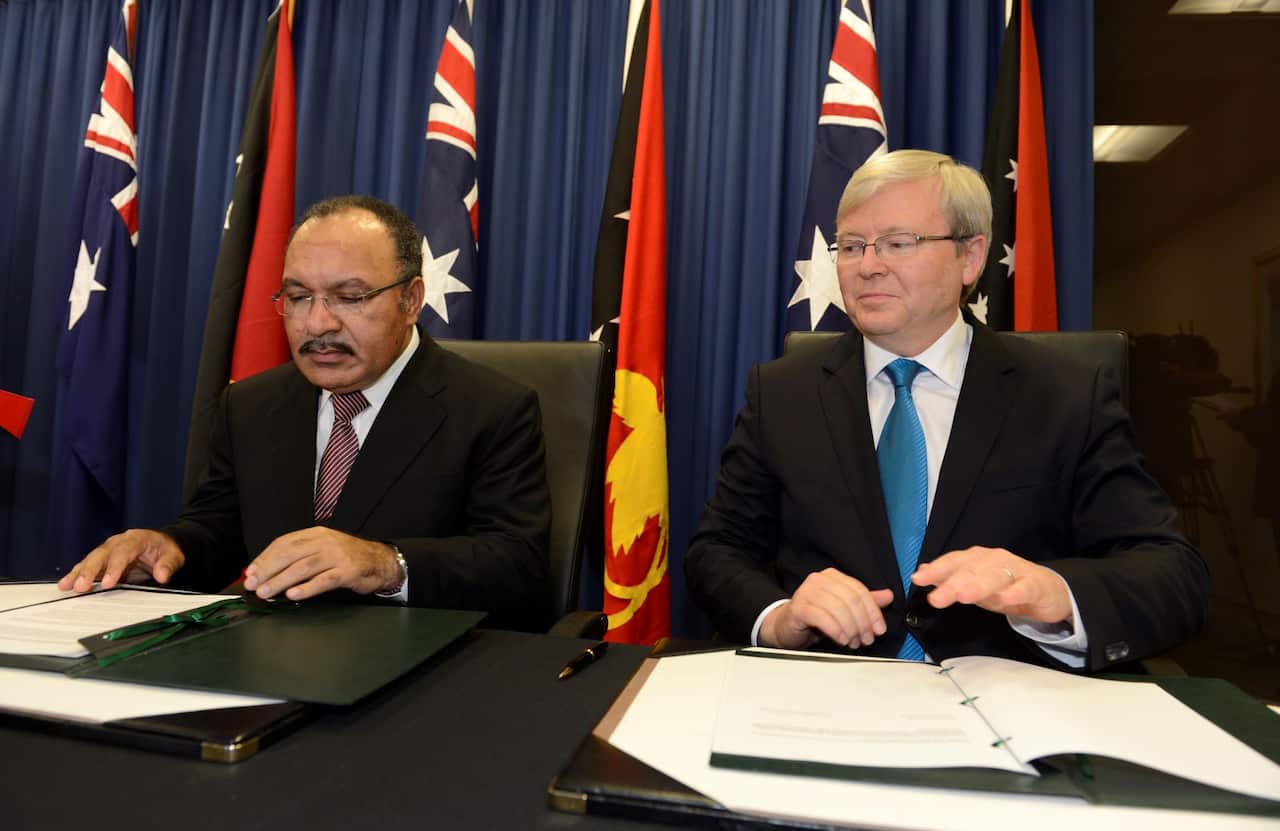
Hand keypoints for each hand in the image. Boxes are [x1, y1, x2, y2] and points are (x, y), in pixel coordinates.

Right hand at [56, 529, 184, 592]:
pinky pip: (87, 566)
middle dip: (90, 571)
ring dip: (77, 573)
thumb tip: (162, 575)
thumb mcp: (174, 556)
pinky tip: (65, 584)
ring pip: (90, 560)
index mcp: (135, 539)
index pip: (123, 552)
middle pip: (101, 555)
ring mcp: (108, 550)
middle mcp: (117, 542)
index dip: (114, 568)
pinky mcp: (102, 559)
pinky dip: (76, 574)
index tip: (107, 583)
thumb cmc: (165, 550)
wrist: (160, 544)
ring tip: (66, 586)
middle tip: (80, 587)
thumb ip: (168, 565)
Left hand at [243, 527, 402, 600]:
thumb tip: (267, 572)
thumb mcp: (323, 549)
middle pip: (290, 554)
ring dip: (281, 580)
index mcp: (316, 534)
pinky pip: (324, 580)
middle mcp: (325, 542)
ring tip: (266, 592)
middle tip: (254, 584)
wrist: (381, 561)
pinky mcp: (348, 572)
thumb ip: (299, 557)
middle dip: (268, 570)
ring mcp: (337, 556)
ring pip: (303, 567)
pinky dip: (307, 588)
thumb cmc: (347, 557)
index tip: (251, 573)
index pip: (284, 543)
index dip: (265, 558)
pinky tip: (293, 595)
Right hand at [759, 568, 894, 649]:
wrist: (787, 626)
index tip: (880, 630)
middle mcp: (819, 580)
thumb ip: (865, 602)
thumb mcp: (844, 609)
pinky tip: (842, 640)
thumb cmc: (816, 617)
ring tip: (854, 643)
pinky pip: (822, 617)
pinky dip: (836, 630)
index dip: (873, 612)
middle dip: (863, 623)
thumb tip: (889, 595)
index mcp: (833, 576)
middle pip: (850, 600)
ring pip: (838, 609)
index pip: (859, 591)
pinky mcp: (798, 607)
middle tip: (867, 640)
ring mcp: (806, 592)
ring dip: (850, 629)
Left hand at [911, 546, 1071, 624]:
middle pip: (971, 571)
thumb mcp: (975, 584)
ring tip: (962, 596)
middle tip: (936, 599)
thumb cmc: (1006, 586)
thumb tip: (920, 572)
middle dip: (952, 583)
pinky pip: (1024, 588)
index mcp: (977, 560)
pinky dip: (1014, 593)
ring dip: (978, 585)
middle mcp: (994, 561)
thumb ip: (949, 579)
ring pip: (994, 577)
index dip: (936, 569)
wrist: (1049, 590)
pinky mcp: (1035, 585)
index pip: (953, 562)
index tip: (918, 579)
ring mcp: (1015, 571)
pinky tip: (1003, 599)